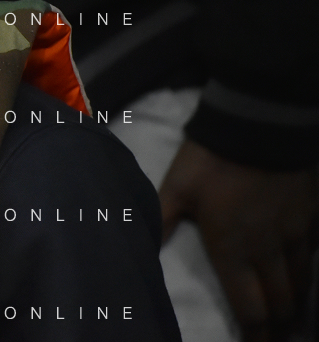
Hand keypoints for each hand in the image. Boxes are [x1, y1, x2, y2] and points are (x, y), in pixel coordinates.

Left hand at [160, 138, 317, 341]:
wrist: (262, 124)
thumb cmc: (213, 157)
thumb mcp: (177, 186)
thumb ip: (161, 218)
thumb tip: (141, 244)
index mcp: (232, 248)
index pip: (248, 306)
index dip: (254, 335)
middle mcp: (268, 249)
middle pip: (281, 302)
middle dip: (279, 329)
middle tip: (276, 341)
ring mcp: (294, 233)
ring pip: (301, 281)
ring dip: (297, 305)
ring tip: (293, 322)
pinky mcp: (310, 215)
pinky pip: (313, 253)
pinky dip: (310, 272)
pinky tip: (307, 277)